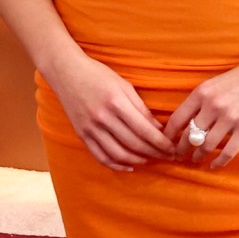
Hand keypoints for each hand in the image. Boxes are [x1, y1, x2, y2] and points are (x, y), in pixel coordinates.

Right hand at [50, 52, 173, 171]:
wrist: (65, 71)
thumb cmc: (98, 74)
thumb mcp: (124, 85)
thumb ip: (141, 108)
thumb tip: (159, 129)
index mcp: (116, 103)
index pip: (145, 131)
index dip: (161, 143)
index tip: (173, 148)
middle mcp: (103, 118)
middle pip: (134, 144)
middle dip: (155, 153)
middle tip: (167, 156)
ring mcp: (90, 128)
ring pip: (118, 154)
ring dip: (138, 161)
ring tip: (151, 159)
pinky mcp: (81, 134)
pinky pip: (100, 156)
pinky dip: (116, 165)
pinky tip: (129, 166)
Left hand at [164, 52, 238, 167]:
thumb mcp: (214, 84)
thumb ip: (200, 101)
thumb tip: (186, 123)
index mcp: (201, 93)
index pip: (177, 120)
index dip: (169, 136)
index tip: (167, 144)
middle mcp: (212, 106)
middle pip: (189, 136)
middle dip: (181, 149)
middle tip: (179, 156)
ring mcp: (229, 118)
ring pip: (206, 145)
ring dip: (199, 156)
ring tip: (196, 159)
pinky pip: (227, 151)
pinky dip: (219, 161)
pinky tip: (214, 165)